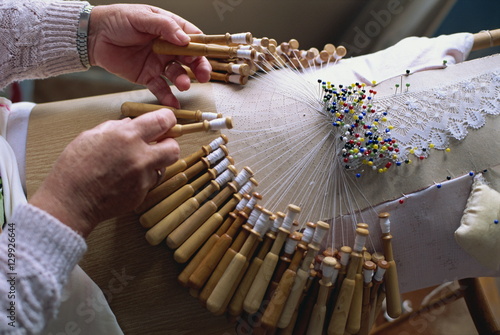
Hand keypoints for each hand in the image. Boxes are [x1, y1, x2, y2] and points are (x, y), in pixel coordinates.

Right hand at [29, 109, 179, 236]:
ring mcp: (143, 177)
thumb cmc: (75, 168)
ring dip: (154, 163)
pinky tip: (126, 179)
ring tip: (134, 164)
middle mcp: (140, 156)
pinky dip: (143, 179)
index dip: (167, 120)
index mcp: (126, 136)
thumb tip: (130, 123)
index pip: (163, 121)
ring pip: (164, 167)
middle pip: (174, 147)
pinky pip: (150, 182)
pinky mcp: (142, 194)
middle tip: (157, 144)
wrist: (70, 202)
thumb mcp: (90, 136)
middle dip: (168, 144)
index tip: (165, 121)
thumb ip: (115, 127)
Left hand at [87, 4, 211, 107]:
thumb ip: (164, 27)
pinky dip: (168, 96)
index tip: (203, 55)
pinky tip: (173, 103)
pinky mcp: (147, 76)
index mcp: (169, 29)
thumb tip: (185, 39)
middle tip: (203, 75)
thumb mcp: (142, 17)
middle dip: (199, 67)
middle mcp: (167, 47)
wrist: (93, 36)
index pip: (192, 38)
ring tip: (183, 85)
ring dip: (184, 80)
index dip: (200, 47)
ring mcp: (158, 63)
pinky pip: (161, 88)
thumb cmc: (116, 20)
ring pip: (177, 73)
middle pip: (190, 58)